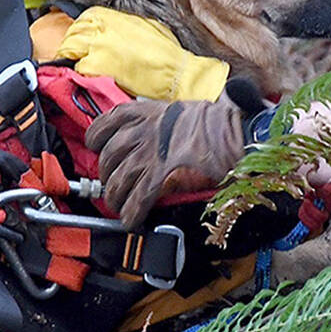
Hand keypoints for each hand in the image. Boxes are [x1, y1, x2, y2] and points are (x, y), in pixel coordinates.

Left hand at [57, 6, 228, 100]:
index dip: (80, 31)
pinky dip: (82, 75)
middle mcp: (100, 27)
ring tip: (82, 68)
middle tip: (75, 57)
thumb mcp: (145, 25)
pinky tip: (93, 78)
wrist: (174, 72)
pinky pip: (78, 69)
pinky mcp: (96, 66)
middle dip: (71, 46)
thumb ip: (122, 25)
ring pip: (69, 50)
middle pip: (71, 34)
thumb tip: (112, 30)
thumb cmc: (166, 50)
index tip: (81, 41)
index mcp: (111, 16)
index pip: (81, 19)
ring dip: (74, 59)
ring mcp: (96, 46)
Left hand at [85, 98, 243, 226]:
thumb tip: (148, 142)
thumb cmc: (213, 121)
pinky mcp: (161, 171)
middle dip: (107, 175)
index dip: (96, 138)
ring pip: (119, 178)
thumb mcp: (178, 112)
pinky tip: (130, 219)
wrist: (234, 127)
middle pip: (108, 156)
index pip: (106, 122)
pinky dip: (131, 210)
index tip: (96, 147)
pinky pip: (138, 195)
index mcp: (145, 111)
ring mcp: (150, 150)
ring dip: (115, 197)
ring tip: (118, 207)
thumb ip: (158, 125)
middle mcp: (142, 129)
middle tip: (112, 186)